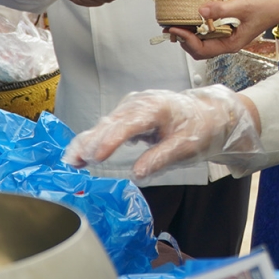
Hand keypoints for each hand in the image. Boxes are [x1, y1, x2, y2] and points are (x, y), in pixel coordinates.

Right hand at [64, 85, 260, 181]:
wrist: (208, 113)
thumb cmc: (199, 128)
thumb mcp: (186, 147)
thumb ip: (161, 158)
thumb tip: (137, 174)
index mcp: (155, 108)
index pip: (128, 124)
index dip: (110, 140)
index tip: (96, 156)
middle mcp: (139, 103)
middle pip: (110, 123)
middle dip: (90, 142)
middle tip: (72, 162)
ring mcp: (132, 106)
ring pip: (105, 124)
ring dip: (87, 141)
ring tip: (70, 160)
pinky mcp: (129, 114)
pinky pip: (108, 126)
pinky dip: (94, 139)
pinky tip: (81, 153)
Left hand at [166, 0, 278, 59]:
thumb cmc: (269, 7)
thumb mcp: (243, 6)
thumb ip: (221, 10)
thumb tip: (200, 11)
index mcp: (232, 44)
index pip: (201, 49)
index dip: (185, 40)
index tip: (174, 28)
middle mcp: (229, 43)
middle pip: (200, 49)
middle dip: (184, 40)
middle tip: (170, 27)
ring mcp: (230, 36)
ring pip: (204, 41)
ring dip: (190, 34)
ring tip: (177, 22)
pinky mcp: (232, 27)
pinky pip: (211, 31)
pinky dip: (200, 26)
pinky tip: (195, 16)